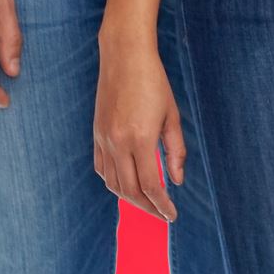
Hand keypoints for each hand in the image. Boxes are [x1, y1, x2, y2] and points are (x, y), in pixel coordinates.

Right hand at [91, 32, 182, 220]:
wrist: (123, 57)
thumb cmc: (154, 83)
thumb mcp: (172, 115)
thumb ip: (175, 150)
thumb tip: (177, 181)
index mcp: (140, 138)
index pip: (150, 185)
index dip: (162, 204)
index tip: (172, 215)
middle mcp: (117, 143)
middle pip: (129, 190)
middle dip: (147, 207)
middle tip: (163, 214)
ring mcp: (103, 140)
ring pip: (113, 183)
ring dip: (130, 198)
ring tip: (148, 203)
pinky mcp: (96, 135)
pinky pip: (102, 169)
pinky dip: (114, 182)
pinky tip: (127, 184)